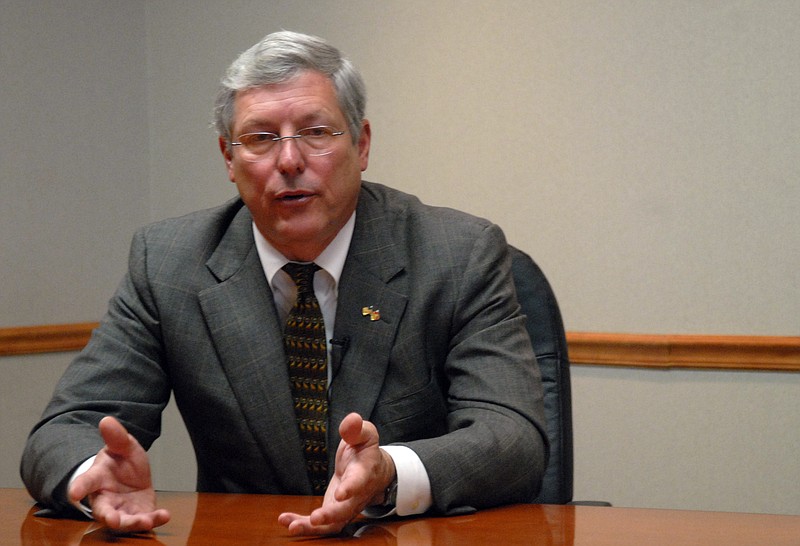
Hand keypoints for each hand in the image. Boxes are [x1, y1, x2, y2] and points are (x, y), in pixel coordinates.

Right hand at [68, 416, 170, 532]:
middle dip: (107, 516)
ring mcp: (121, 509)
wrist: (132, 477)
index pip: (86, 482)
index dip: (79, 487)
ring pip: (123, 521)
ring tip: (145, 521)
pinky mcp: (137, 515)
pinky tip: (165, 515)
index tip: (73, 493)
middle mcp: (106, 498)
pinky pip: (144, 520)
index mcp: (98, 478)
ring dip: (132, 523)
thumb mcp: (123, 446)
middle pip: (103, 510)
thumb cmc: (121, 461)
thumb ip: (116, 437)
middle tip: (111, 519)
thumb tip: (106, 420)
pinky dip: (154, 519)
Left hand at [278, 412, 395, 535]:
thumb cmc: (365, 451)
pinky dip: (304, 525)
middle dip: (331, 515)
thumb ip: (357, 428)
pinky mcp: (334, 513)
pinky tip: (286, 521)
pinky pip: (321, 526)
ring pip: (333, 524)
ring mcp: (345, 507)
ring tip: (292, 526)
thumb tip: (351, 419)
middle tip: (315, 518)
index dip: (351, 489)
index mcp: (364, 473)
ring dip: (312, 528)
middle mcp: (357, 496)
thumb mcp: (365, 434)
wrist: (373, 472)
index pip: (359, 482)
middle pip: (346, 510)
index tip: (341, 494)